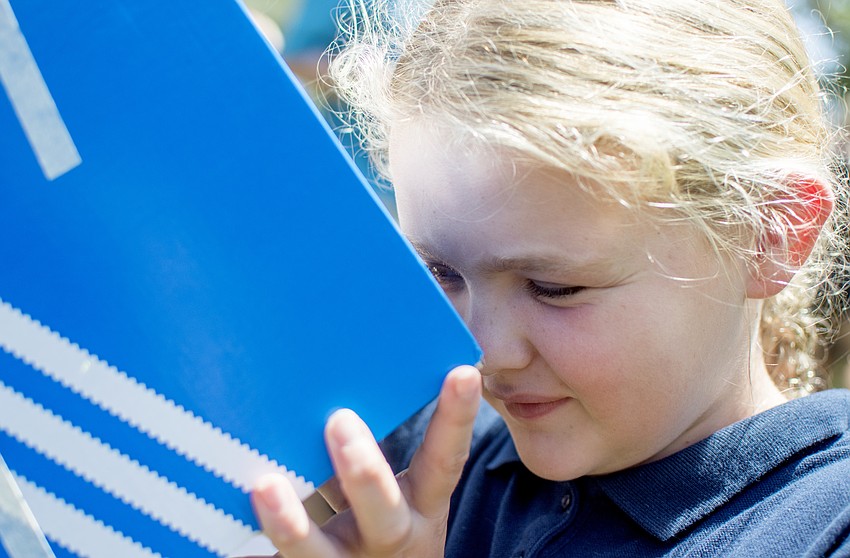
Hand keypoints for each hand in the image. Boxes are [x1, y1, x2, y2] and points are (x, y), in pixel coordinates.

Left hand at [251, 365, 481, 557]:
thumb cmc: (381, 528)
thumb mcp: (398, 497)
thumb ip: (371, 454)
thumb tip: (337, 386)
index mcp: (420, 507)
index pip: (445, 462)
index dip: (456, 420)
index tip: (462, 373)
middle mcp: (391, 540)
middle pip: (385, 514)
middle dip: (364, 472)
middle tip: (339, 422)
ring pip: (322, 555)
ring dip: (293, 524)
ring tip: (265, 486)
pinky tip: (223, 544)